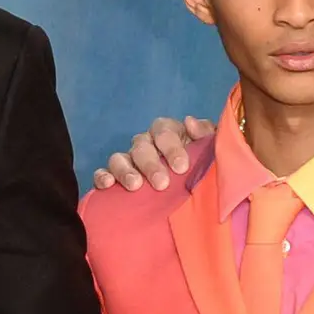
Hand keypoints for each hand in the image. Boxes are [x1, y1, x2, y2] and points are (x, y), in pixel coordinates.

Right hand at [91, 114, 213, 191]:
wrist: (196, 191)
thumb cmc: (203, 166)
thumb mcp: (211, 148)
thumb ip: (206, 135)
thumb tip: (190, 122)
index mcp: (167, 133)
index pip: (164, 131)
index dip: (171, 148)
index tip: (181, 167)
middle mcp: (145, 144)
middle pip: (141, 147)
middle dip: (151, 165)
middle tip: (162, 184)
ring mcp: (129, 160)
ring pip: (119, 158)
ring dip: (126, 171)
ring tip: (135, 186)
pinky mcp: (115, 177)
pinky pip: (103, 173)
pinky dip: (102, 177)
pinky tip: (107, 185)